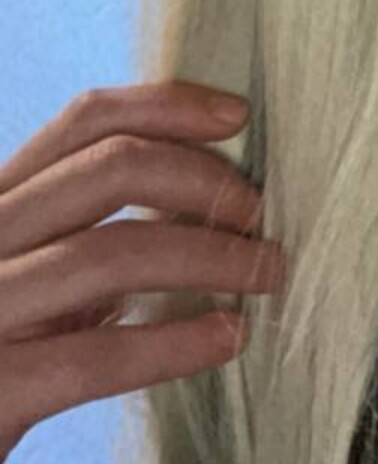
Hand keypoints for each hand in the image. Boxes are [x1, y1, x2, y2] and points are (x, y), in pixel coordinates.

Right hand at [0, 81, 285, 460]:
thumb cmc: (11, 341)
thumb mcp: (39, 265)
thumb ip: (94, 224)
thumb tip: (209, 186)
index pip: (85, 119)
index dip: (168, 106)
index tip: (237, 116)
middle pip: (108, 169)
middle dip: (201, 180)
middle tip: (259, 212)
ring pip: (113, 252)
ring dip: (209, 256)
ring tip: (266, 272)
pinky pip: (97, 357)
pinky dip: (174, 344)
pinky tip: (228, 337)